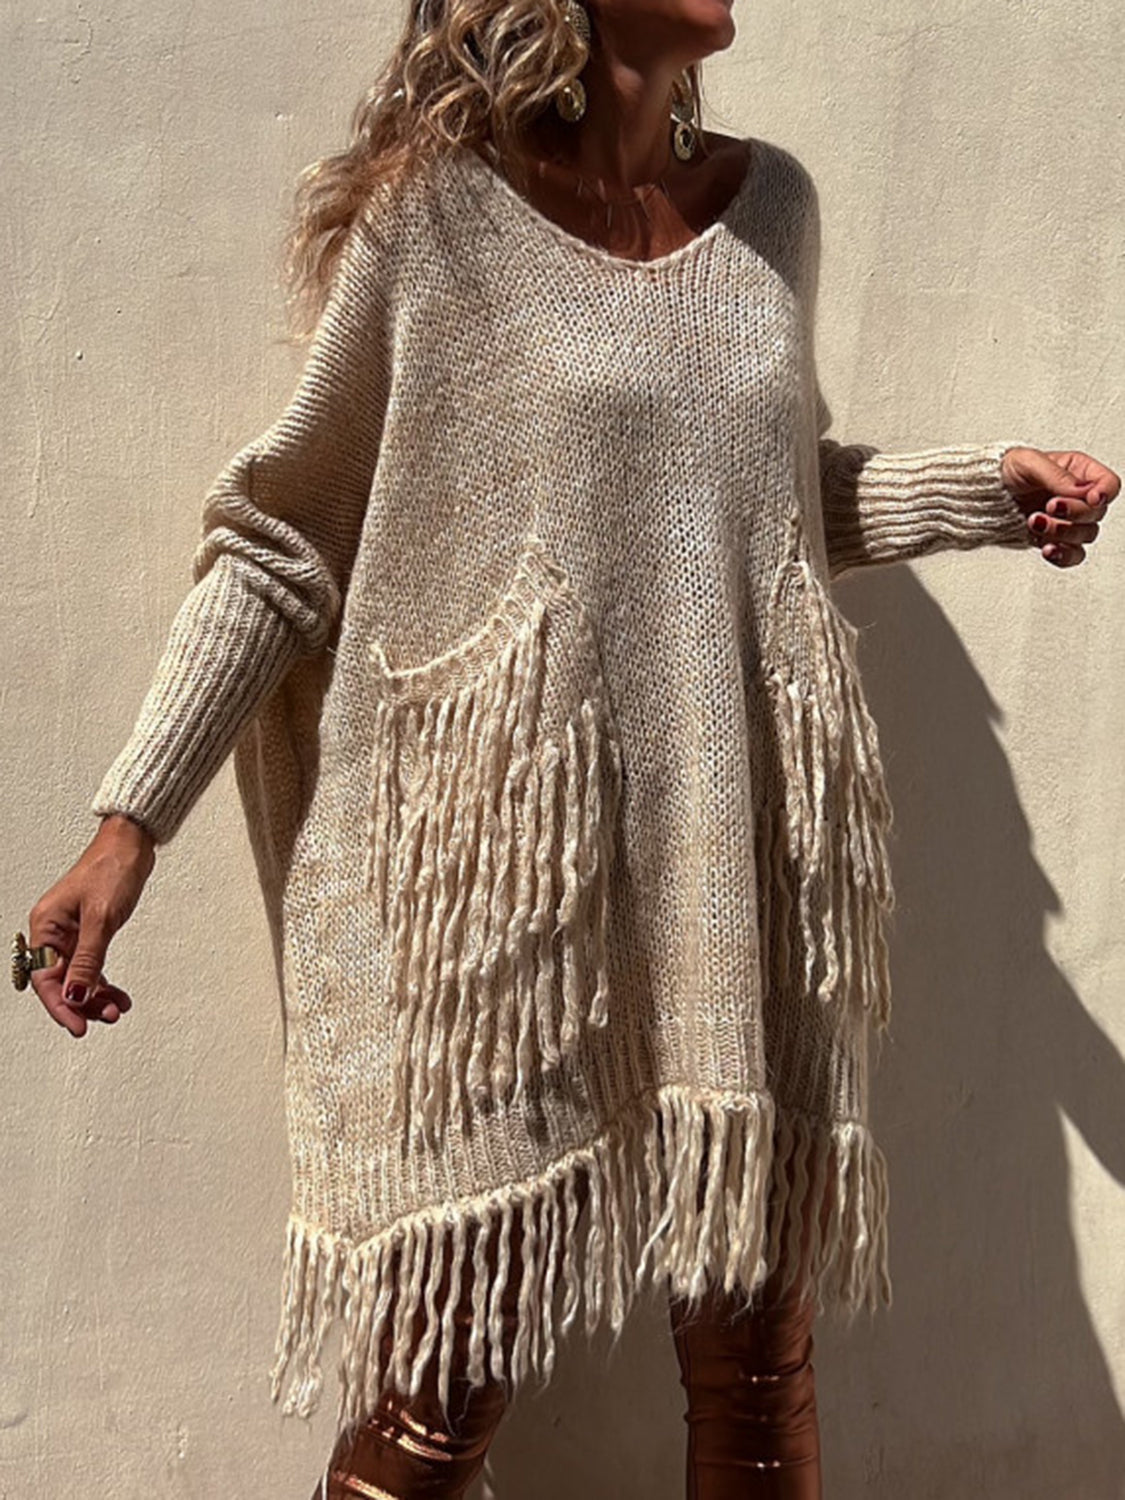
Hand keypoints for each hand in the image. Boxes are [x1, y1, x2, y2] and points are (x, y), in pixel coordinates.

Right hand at [26, 814, 154, 1036]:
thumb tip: (76, 995)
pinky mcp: (89, 932)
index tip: (79, 1027)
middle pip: (61, 982)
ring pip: (78, 978)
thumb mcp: (101, 919)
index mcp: (46, 926)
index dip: (62, 1006)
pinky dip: (104, 983)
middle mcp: (54, 932)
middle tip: (106, 1017)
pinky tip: (118, 996)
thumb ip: (88, 960)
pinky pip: (91, 967)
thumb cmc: (111, 869)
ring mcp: (71, 933)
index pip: (46, 979)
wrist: (131, 845)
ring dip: (96, 997)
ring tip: (117, 1009)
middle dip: (83, 1003)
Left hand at [1001, 447, 1119, 567]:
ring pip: (1084, 536)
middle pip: (1097, 514)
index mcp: (1078, 471)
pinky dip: (1062, 555)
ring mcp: (1066, 521)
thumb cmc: (1003, 472)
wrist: (980, 496)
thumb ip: (1057, 476)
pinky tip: (1047, 549)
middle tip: (1048, 507)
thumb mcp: (1028, 462)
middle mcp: (1076, 497)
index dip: (1104, 493)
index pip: (1108, 485)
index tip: (1090, 498)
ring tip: (1034, 522)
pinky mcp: (1054, 540)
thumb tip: (1082, 490)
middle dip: (1073, 513)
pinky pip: (1072, 555)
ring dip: (1061, 533)